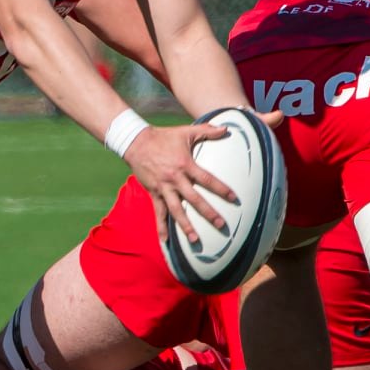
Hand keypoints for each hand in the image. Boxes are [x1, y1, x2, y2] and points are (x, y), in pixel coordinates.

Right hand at [123, 121, 236, 241]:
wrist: (136, 142)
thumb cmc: (163, 137)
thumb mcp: (186, 132)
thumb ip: (207, 130)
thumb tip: (227, 128)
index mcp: (185, 165)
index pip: (207, 179)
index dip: (221, 189)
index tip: (234, 199)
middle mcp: (175, 179)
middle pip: (194, 199)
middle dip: (208, 213)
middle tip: (221, 224)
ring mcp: (163, 188)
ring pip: (176, 210)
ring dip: (185, 225)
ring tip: (195, 239)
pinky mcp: (154, 193)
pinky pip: (158, 213)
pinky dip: (161, 227)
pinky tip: (165, 242)